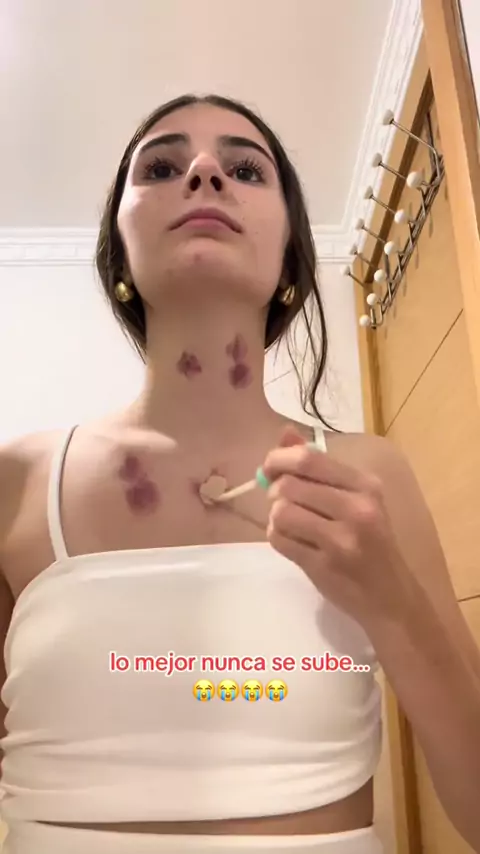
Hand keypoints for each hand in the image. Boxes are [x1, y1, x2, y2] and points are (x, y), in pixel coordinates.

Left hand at [261, 425, 410, 627]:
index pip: (310, 459)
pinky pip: (279, 540)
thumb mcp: (356, 498)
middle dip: (274, 491)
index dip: (279, 458)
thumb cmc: (371, 542)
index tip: (270, 468)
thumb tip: (285, 434)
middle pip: (289, 485)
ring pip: (280, 513)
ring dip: (276, 518)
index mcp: (365, 485)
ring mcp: (341, 540)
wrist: (391, 597)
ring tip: (291, 525)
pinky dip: (278, 538)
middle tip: (280, 501)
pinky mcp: (323, 567)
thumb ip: (319, 466)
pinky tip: (294, 543)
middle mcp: (357, 509)